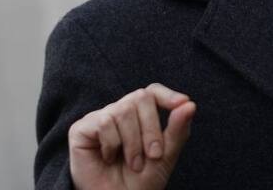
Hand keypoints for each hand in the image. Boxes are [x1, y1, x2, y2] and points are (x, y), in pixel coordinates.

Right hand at [68, 83, 195, 189]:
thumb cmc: (141, 181)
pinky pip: (104, 122)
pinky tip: (109, 158)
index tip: (182, 104)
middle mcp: (121, 111)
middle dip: (151, 128)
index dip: (167, 95)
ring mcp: (101, 118)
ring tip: (133, 164)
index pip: (153, 92)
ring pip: (123, 110)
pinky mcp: (82, 128)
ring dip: (132, 142)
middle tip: (153, 155)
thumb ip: (178, 130)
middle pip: (141, 97)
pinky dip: (112, 144)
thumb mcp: (166, 155)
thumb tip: (189, 104)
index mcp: (142, 115)